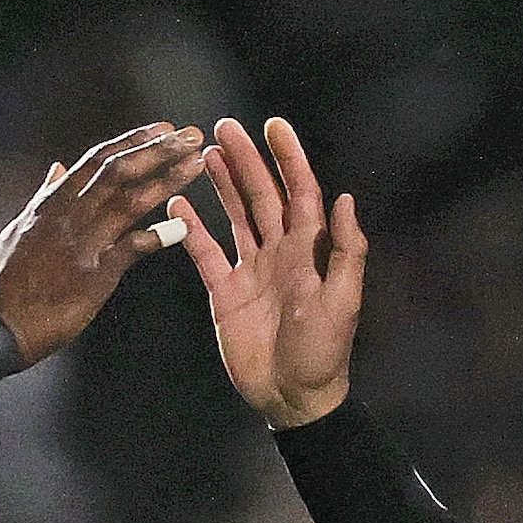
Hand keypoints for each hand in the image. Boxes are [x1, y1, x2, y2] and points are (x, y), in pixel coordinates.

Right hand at [0, 123, 209, 365]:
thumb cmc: (4, 283)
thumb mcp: (19, 230)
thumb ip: (44, 197)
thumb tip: (57, 169)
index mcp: (52, 202)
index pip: (98, 160)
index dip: (133, 142)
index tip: (162, 129)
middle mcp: (68, 215)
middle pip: (119, 170)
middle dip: (158, 150)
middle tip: (192, 135)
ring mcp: (82, 243)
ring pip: (130, 200)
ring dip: (167, 179)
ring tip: (197, 164)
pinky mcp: (94, 275)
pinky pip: (131, 248)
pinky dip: (158, 236)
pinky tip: (184, 226)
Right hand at [171, 116, 369, 428]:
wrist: (292, 396)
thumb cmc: (324, 353)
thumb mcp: (342, 301)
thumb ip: (346, 251)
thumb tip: (344, 198)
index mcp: (310, 251)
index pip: (300, 192)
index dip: (288, 158)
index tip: (274, 126)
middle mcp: (280, 252)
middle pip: (262, 195)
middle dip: (247, 161)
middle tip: (224, 127)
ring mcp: (251, 269)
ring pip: (235, 215)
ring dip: (221, 184)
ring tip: (203, 154)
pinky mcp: (225, 290)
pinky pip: (205, 252)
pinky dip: (192, 228)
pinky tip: (176, 204)